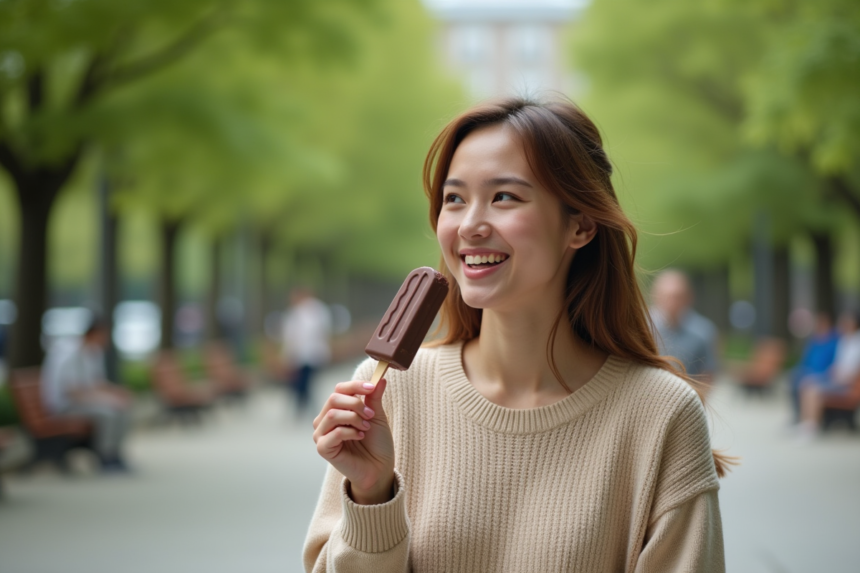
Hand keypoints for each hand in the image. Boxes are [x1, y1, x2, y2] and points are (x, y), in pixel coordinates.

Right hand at [313, 378, 394, 504]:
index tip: (372, 388)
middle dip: (356, 404)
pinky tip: (360, 437)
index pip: (339, 389)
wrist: (379, 468)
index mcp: (336, 409)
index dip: (355, 386)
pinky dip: (350, 432)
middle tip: (370, 415)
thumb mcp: (376, 416)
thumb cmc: (376, 443)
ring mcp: (321, 434)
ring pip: (333, 414)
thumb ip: (374, 397)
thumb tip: (380, 378)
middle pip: (333, 399)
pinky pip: (334, 433)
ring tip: (366, 428)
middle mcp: (324, 419)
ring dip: (354, 418)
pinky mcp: (322, 448)